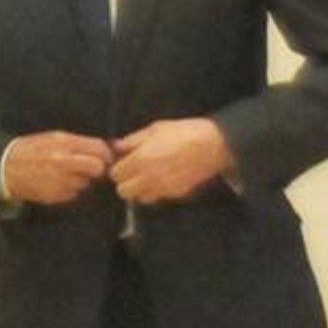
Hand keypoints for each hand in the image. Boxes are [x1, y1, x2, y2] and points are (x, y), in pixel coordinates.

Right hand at [0, 132, 115, 205]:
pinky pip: (74, 193)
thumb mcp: (55, 138)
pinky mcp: (56, 195)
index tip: (106, 157)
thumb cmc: (33, 149)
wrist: (7, 167)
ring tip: (69, 174)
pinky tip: (59, 183)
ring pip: (86, 183)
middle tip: (94, 169)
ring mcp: (60, 180)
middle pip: (98, 167)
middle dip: (99, 169)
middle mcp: (63, 161)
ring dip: (83, 180)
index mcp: (64, 143)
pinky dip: (71, 189)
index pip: (99, 149)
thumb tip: (106, 148)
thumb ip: (79, 143)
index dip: (107, 154)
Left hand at [108, 118, 235, 205]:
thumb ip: (133, 140)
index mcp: (141, 159)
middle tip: (132, 171)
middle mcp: (148, 178)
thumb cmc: (184, 132)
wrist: (213, 145)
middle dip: (125, 182)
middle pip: (123, 191)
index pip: (115, 174)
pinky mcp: (175, 194)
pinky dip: (154, 192)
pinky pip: (156, 197)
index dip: (118, 167)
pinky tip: (161, 179)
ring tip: (147, 176)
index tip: (123, 162)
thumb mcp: (155, 129)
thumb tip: (117, 146)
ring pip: (139, 198)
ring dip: (139, 189)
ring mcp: (162, 188)